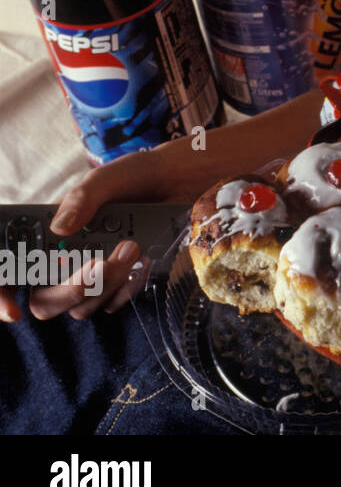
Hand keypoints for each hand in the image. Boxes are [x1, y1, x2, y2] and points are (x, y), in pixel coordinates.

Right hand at [0, 141, 198, 322]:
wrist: (176, 182)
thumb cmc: (133, 176)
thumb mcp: (105, 179)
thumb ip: (82, 199)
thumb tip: (59, 228)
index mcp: (46, 234)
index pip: (10, 271)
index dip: (1, 295)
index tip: (11, 310)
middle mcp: (62, 260)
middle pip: (45, 300)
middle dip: (70, 289)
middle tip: (98, 263)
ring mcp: (90, 275)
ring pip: (82, 306)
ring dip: (106, 283)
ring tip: (132, 246)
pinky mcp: (119, 282)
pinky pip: (113, 303)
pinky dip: (127, 287)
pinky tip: (143, 260)